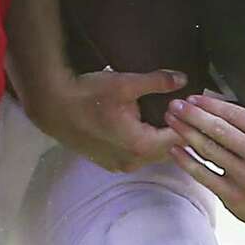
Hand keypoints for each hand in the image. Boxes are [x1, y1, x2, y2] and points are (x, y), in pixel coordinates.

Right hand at [30, 68, 185, 172]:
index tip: (192, 106)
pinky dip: (146, 145)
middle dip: (178, 132)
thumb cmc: (87, 95)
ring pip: (153, 156)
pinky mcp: (109, 163)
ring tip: (165, 117)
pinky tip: (145, 127)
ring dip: (162, 139)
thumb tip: (182, 79)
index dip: (188, 122)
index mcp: (141, 145)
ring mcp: (120, 165)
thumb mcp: (126, 83)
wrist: (52, 107)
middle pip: (169, 151)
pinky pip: (137, 157)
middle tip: (182, 111)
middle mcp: (133, 162)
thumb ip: (158, 82)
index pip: (180, 139)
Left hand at [164, 94, 244, 229]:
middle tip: (175, 105)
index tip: (192, 98)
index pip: (236, 114)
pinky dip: (186, 160)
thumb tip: (213, 103)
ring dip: (185, 133)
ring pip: (209, 150)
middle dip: (192, 115)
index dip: (210, 105)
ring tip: (171, 121)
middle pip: (219, 130)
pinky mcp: (233, 196)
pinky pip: (203, 174)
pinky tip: (174, 149)